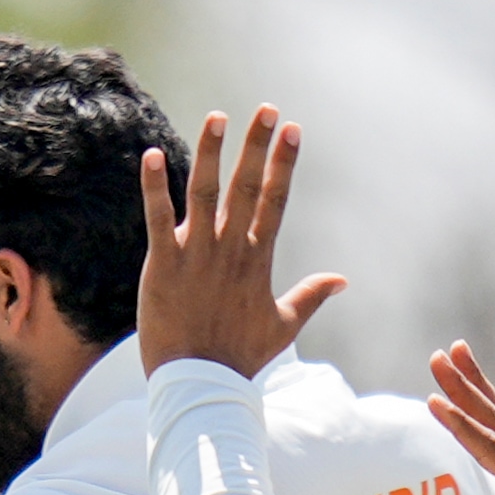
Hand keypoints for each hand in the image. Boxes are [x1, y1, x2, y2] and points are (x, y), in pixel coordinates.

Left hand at [132, 106, 344, 379]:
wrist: (199, 385)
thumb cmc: (239, 358)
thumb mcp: (283, 327)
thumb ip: (311, 297)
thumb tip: (342, 280)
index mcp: (258, 260)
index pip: (275, 201)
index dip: (284, 164)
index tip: (292, 130)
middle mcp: (231, 250)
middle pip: (247, 187)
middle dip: (257, 146)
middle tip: (266, 109)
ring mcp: (197, 255)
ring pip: (205, 193)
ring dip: (211, 152)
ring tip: (218, 117)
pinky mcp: (163, 264)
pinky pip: (157, 218)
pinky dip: (155, 186)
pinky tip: (152, 154)